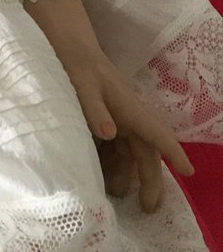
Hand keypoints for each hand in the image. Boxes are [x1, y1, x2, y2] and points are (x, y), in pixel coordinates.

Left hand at [24, 0, 193, 212]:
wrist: (62, 42)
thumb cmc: (75, 61)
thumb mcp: (82, 83)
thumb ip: (93, 108)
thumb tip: (110, 134)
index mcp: (128, 107)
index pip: (156, 134)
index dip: (173, 153)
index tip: (189, 172)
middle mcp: (126, 115)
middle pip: (144, 152)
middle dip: (149, 179)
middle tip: (148, 208)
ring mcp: (113, 117)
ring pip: (127, 152)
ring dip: (125, 174)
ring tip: (117, 197)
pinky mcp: (99, 118)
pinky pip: (110, 147)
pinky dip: (109, 163)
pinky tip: (99, 176)